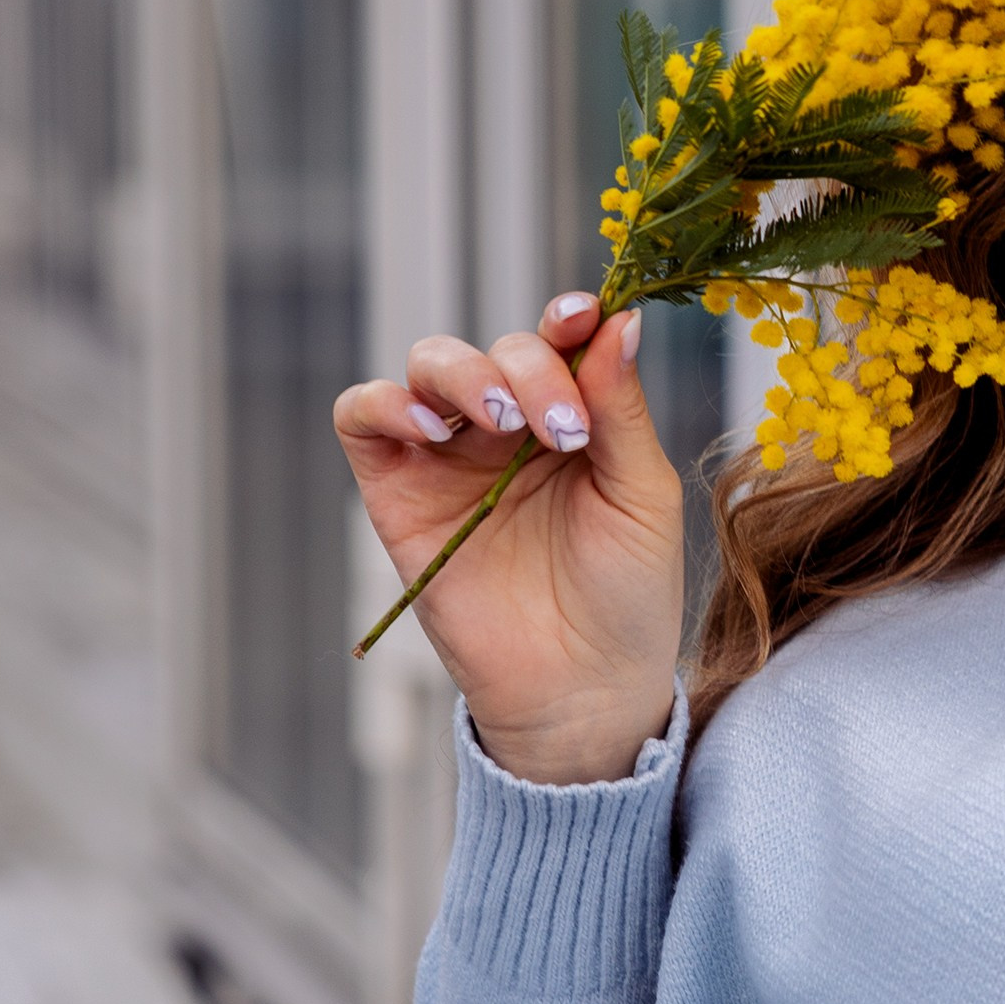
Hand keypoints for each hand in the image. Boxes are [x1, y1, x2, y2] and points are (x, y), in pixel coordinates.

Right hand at [334, 293, 686, 785]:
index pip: (559, 340)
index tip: (581, 314)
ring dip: (463, 374)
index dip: (566, 316)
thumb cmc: (627, 595)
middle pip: (496, 349)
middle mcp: (508, 426)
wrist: (581, 689)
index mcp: (575, 416)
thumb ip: (621, 408)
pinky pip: (363, 416)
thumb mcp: (642, 495)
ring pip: (428, 364)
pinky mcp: (397, 492)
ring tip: (498, 423)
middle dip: (526, 369)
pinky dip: (386, 402)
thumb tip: (621, 318)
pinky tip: (431, 429)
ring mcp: (448, 456)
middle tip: (559, 428)